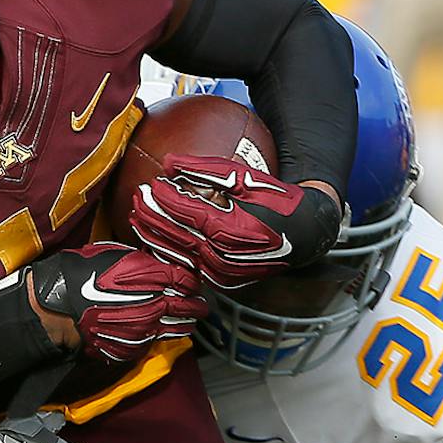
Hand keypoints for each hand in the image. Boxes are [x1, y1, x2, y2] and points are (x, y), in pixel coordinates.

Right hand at [28, 244, 206, 362]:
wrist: (58, 307)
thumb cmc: (82, 275)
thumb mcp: (115, 254)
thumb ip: (142, 261)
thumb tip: (156, 262)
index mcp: (155, 279)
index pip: (189, 282)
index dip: (192, 283)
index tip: (191, 284)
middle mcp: (157, 305)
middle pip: (190, 308)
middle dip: (197, 306)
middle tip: (200, 305)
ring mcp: (145, 330)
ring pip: (178, 329)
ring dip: (183, 324)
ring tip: (185, 321)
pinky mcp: (132, 348)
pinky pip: (152, 343)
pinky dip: (156, 337)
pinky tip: (154, 331)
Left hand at [129, 156, 342, 289]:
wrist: (306, 233)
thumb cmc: (276, 201)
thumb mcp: (244, 178)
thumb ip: (204, 170)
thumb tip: (168, 161)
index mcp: (230, 227)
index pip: (185, 211)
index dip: (164, 198)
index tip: (149, 184)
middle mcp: (223, 254)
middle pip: (175, 234)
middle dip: (151, 216)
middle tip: (135, 200)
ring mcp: (223, 272)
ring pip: (178, 254)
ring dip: (155, 236)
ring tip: (137, 219)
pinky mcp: (223, 281)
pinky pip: (190, 266)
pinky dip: (172, 252)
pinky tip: (157, 239)